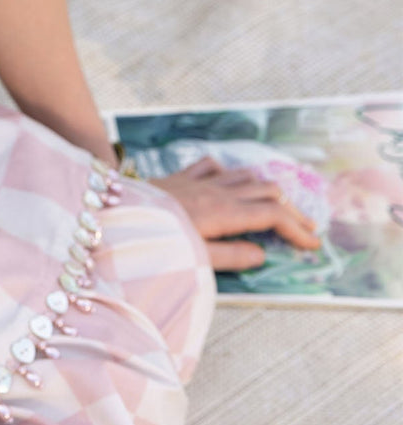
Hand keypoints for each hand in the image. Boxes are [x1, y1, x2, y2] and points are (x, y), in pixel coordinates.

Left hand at [147, 156, 322, 269]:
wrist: (111, 213)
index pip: (273, 216)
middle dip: (292, 209)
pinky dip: (231, 173)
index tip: (313, 244)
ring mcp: (199, 180)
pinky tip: (231, 183)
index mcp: (224, 212)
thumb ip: (230, 257)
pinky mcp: (181, 176)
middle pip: (268, 191)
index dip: (297, 229)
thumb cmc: (152, 241)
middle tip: (306, 228)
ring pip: (246, 174)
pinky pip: (214, 166)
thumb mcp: (193, 257)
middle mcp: (216, 191)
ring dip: (267, 189)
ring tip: (280, 206)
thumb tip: (262, 256)